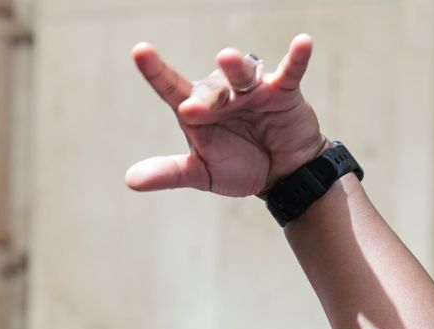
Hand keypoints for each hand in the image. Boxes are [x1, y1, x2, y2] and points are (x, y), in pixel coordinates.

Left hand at [126, 37, 326, 198]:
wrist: (281, 175)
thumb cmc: (238, 166)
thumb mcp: (201, 173)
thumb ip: (169, 173)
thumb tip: (130, 181)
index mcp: (198, 110)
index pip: (172, 87)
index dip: (156, 71)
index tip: (140, 51)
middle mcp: (223, 95)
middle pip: (210, 89)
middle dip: (203, 99)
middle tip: (191, 109)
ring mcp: (253, 90)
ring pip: (242, 75)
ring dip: (235, 68)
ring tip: (227, 59)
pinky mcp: (284, 92)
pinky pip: (290, 71)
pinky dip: (297, 58)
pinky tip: (303, 43)